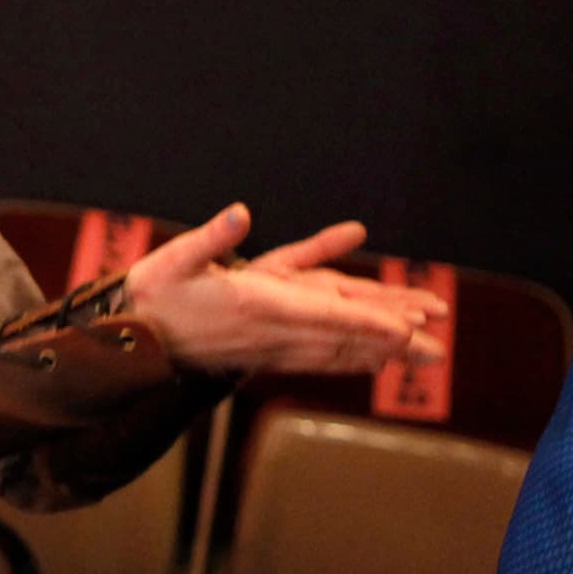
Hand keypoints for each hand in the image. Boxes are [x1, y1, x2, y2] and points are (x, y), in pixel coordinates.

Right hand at [116, 205, 451, 376]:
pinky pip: (320, 360)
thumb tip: (242, 211)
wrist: (133, 344)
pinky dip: (352, 359)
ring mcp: (272, 347)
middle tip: (439, 349)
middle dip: (392, 343)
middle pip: (345, 340)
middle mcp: (272, 333)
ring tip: (420, 355)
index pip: (326, 317)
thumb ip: (212, 235)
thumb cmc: (154, 294)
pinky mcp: (267, 353)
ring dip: (381, 354)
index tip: (408, 329)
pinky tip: (373, 362)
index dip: (369, 323)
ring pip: (338, 353)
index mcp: (257, 305)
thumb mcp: (177, 257)